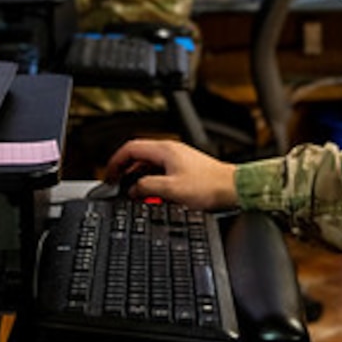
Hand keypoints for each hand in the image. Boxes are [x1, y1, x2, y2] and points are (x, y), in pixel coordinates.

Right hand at [103, 138, 239, 210]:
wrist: (232, 189)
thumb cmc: (209, 187)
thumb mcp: (170, 189)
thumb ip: (146, 187)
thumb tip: (132, 189)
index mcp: (165, 150)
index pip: (130, 148)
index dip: (115, 160)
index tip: (109, 174)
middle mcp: (171, 150)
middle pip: (139, 155)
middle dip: (125, 169)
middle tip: (117, 183)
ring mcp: (178, 158)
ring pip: (149, 164)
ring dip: (138, 176)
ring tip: (132, 192)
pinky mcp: (185, 168)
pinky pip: (160, 171)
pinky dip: (151, 180)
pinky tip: (152, 194)